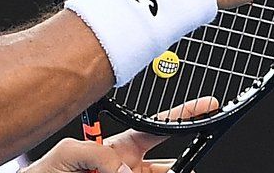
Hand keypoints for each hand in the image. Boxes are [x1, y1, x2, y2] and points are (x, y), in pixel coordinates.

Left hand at [22, 98, 218, 172]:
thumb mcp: (66, 152)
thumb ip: (95, 154)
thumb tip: (124, 169)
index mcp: (120, 147)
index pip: (158, 127)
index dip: (183, 116)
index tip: (207, 105)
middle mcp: (127, 167)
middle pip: (166, 165)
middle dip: (181, 165)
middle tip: (187, 168)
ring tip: (168, 171)